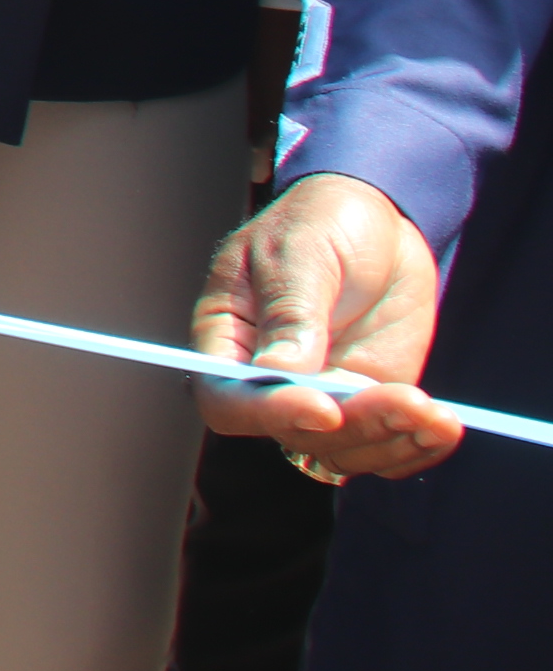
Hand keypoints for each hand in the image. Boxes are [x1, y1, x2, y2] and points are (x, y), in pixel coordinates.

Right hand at [194, 172, 459, 480]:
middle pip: (293, 435)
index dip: (268, 413)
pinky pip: (386, 448)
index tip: (323, 406)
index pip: (228, 399)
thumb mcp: (300, 252)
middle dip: (352, 426)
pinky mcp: (370, 401)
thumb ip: (290, 312)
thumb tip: (277, 373)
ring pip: (342, 452)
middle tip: (403, 399)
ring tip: (432, 411)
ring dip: (390, 441)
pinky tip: (442, 424)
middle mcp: (270, 379)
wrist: (377, 219)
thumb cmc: (319, 220)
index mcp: (229, 339)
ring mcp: (322, 395)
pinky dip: (416, 448)